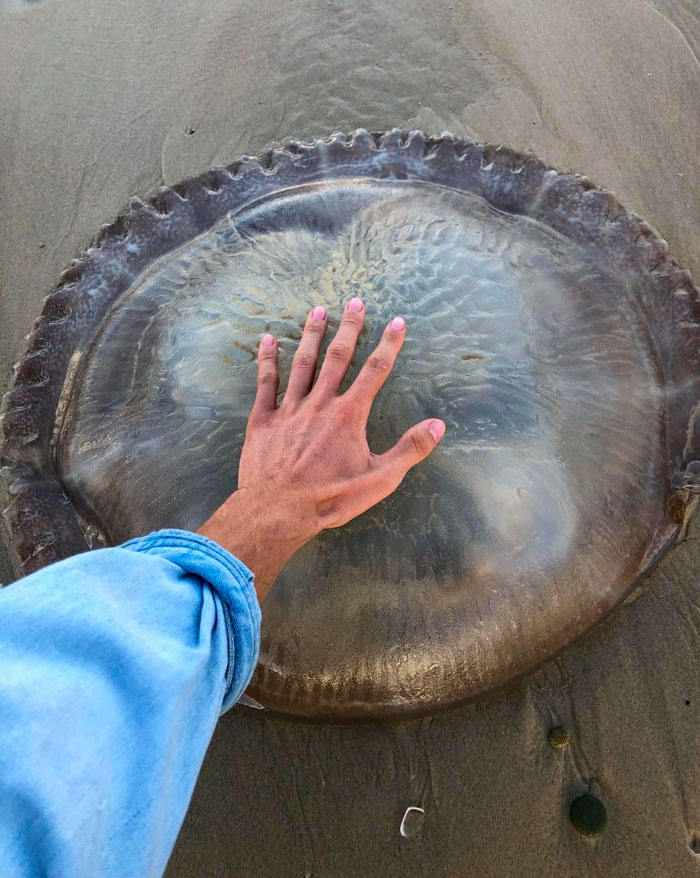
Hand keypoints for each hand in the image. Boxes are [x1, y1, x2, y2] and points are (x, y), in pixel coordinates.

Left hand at [197, 298, 445, 600]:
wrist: (278, 511)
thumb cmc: (331, 498)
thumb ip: (409, 450)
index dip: (389, 345)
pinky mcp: (263, 420)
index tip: (397, 322)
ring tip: (318, 311)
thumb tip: (438, 425)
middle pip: (338, 358)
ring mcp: (290, 409)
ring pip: (303, 364)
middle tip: (355, 302)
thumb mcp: (379, 480)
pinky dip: (267, 360)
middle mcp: (320, 403)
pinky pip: (266, 383)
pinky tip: (267, 339)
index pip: (375, 371)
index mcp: (349, 415)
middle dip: (349, 328)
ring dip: (311, 336)